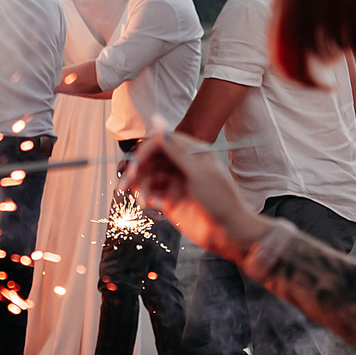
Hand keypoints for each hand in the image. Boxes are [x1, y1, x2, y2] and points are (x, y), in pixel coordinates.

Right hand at [123, 130, 269, 260]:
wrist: (229, 231)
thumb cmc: (221, 199)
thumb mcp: (197, 172)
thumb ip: (175, 149)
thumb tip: (157, 123)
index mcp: (192, 152)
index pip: (162, 142)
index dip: (146, 150)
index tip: (136, 163)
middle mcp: (183, 165)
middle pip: (152, 159)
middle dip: (138, 169)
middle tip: (126, 181)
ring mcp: (176, 182)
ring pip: (149, 176)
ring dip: (139, 185)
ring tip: (140, 199)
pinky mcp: (171, 199)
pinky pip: (151, 192)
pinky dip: (145, 196)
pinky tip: (146, 202)